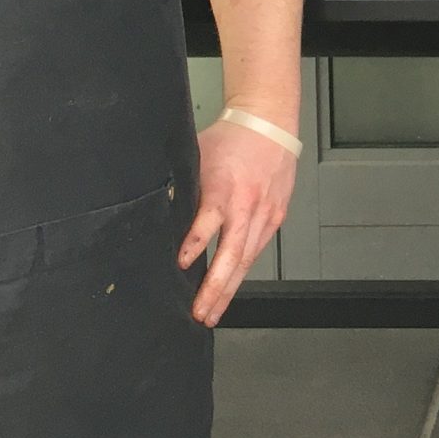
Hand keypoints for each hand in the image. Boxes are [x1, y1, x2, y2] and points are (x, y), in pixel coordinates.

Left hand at [178, 117, 297, 325]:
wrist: (269, 125)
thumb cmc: (232, 140)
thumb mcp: (198, 159)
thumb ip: (185, 189)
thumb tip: (162, 216)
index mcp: (225, 187)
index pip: (210, 220)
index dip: (195, 243)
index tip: (181, 263)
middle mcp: (248, 204)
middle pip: (232, 253)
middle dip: (215, 287)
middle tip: (200, 312)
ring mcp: (265, 213)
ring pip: (246, 259)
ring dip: (229, 289)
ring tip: (213, 312)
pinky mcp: (276, 217)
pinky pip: (257, 250)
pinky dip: (243, 271)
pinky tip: (231, 287)